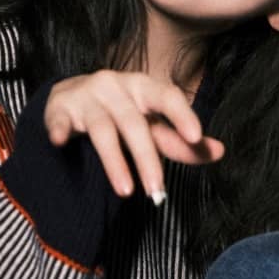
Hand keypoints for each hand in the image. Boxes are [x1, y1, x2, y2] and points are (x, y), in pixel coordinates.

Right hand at [45, 71, 224, 199]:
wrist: (70, 99)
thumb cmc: (122, 113)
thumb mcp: (152, 125)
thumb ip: (180, 141)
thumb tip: (219, 151)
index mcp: (144, 88)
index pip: (167, 96)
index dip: (182, 115)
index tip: (195, 137)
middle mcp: (116, 87)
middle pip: (134, 123)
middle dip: (147, 158)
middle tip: (157, 191)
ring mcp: (86, 96)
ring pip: (102, 129)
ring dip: (114, 162)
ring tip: (126, 191)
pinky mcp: (59, 109)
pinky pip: (59, 121)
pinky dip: (59, 130)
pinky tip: (60, 143)